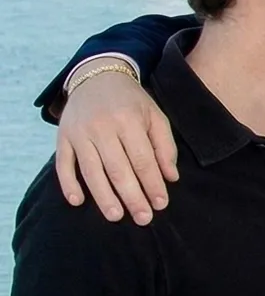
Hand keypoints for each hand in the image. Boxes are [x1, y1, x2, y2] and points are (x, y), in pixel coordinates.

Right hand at [56, 64, 177, 222]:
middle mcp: (102, 127)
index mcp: (128, 121)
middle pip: (118, 169)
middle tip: (143, 219)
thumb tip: (171, 177)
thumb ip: (165, 146)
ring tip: (116, 216)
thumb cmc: (132, 102)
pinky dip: (68, 184)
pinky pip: (63, 164)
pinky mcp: (62, 137)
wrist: (97, 77)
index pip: (142, 159)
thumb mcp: (155, 116)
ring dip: (103, 196)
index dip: (152, 184)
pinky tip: (77, 201)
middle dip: (132, 197)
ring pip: (91, 170)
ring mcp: (79, 133)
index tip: (160, 204)